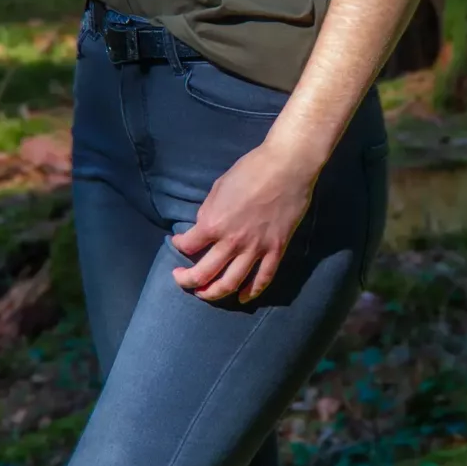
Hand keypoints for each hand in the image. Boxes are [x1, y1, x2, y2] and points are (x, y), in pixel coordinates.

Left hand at [171, 141, 318, 303]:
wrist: (287, 166)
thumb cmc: (251, 170)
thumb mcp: (219, 186)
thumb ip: (209, 210)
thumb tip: (203, 226)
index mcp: (214, 223)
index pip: (188, 245)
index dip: (180, 245)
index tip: (179, 242)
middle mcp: (231, 242)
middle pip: (203, 274)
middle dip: (188, 281)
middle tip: (182, 280)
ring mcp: (255, 249)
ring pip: (230, 284)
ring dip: (213, 293)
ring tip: (204, 294)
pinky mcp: (276, 250)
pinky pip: (262, 279)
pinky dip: (250, 293)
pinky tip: (241, 298)